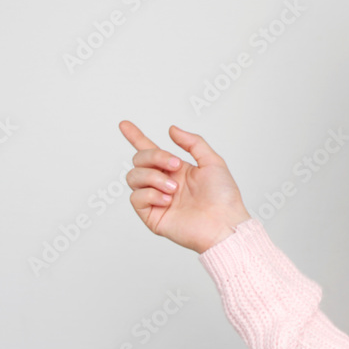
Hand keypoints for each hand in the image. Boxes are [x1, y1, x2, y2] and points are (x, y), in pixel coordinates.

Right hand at [119, 120, 250, 253]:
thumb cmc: (223, 197)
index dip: (136, 137)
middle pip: (139, 159)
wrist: (223, 223)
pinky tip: (167, 200)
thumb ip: (192, 142)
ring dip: (153, 177)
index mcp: (175, 170)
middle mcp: (163, 182)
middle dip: (154, 156)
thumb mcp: (212, 161)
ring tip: (173, 188)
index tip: (124, 124)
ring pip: (133, 176)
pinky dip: (151, 194)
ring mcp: (156, 199)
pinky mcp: (151, 216)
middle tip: (175, 165)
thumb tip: (171, 129)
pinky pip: (136, 197)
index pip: (150, 151)